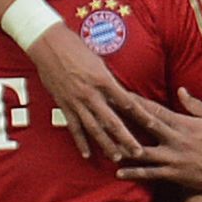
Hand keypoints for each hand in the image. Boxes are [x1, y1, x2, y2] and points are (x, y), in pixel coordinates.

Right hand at [29, 24, 141, 161]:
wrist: (48, 43)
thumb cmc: (76, 47)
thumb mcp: (99, 62)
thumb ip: (109, 80)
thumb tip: (121, 93)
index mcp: (103, 80)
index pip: (127, 102)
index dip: (141, 115)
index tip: (153, 125)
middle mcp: (91, 94)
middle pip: (112, 121)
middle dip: (126, 139)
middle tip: (138, 152)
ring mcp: (76, 101)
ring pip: (94, 128)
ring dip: (106, 145)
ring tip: (117, 157)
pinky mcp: (64, 105)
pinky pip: (74, 128)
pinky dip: (81, 142)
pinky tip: (87, 154)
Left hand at [115, 87, 201, 194]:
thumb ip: (195, 105)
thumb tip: (180, 90)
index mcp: (184, 124)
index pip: (156, 110)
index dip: (138, 102)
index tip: (122, 93)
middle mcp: (175, 140)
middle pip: (145, 126)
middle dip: (126, 117)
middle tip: (107, 110)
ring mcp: (173, 159)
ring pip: (143, 152)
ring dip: (124, 147)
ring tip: (106, 143)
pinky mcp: (173, 175)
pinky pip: (150, 174)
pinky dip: (134, 173)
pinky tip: (118, 172)